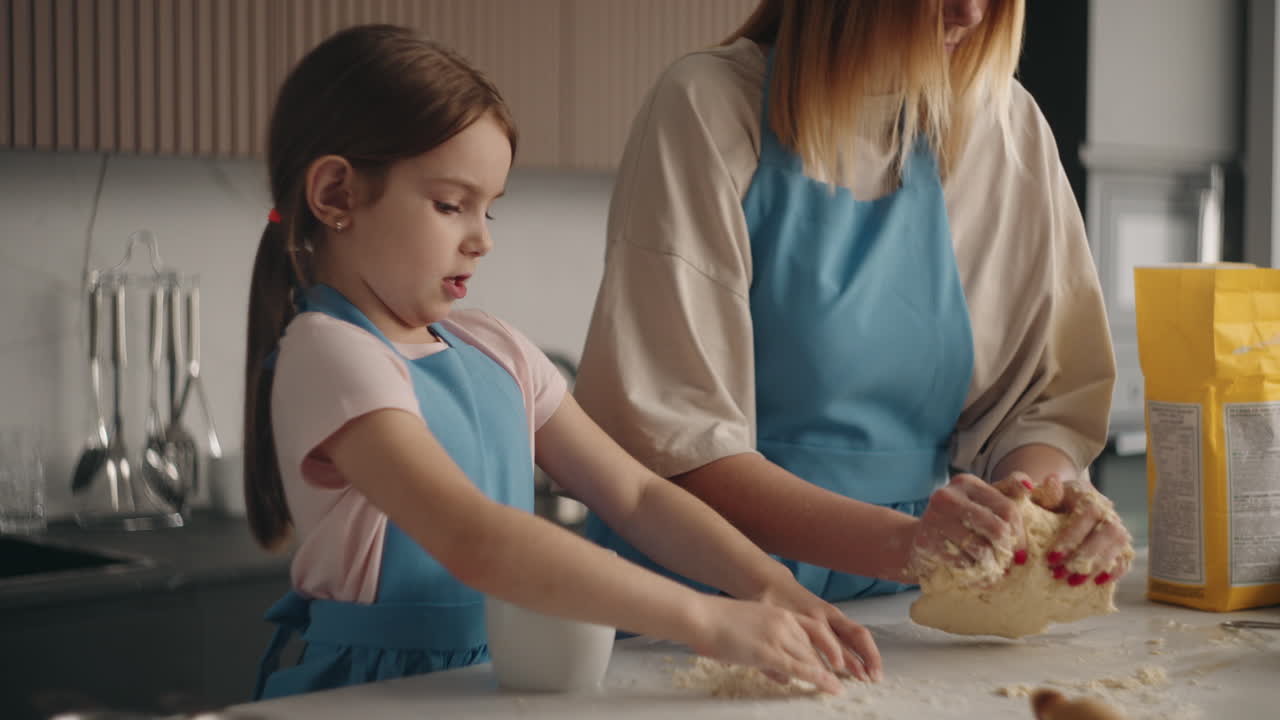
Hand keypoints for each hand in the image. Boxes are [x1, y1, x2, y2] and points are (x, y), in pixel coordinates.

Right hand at [687, 595, 845, 694]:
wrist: (701, 616)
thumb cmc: (717, 624)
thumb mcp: (749, 632)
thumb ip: (768, 652)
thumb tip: (782, 676)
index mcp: (779, 614)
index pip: (812, 633)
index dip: (828, 649)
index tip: (838, 661)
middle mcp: (784, 622)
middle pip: (814, 648)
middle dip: (831, 664)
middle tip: (849, 676)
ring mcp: (777, 637)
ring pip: (810, 658)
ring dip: (827, 673)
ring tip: (841, 686)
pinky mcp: (769, 652)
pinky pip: (801, 668)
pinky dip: (820, 678)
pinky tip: (832, 687)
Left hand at [752, 581, 882, 681]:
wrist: (772, 582)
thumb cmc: (768, 603)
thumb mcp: (768, 618)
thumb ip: (775, 636)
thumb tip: (779, 667)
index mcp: (808, 615)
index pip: (829, 641)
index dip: (837, 658)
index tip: (841, 676)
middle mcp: (824, 615)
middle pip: (850, 636)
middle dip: (861, 659)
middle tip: (869, 680)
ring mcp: (832, 614)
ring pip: (858, 633)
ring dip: (869, 655)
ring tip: (876, 676)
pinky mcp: (835, 615)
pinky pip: (855, 632)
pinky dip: (865, 649)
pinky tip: (869, 666)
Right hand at [907, 473, 1030, 580]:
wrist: (917, 540)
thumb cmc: (958, 522)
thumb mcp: (981, 503)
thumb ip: (1009, 491)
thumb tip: (1029, 484)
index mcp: (966, 483)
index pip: (1008, 509)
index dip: (1019, 534)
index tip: (1019, 549)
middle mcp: (948, 497)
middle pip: (997, 530)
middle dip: (1006, 550)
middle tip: (1005, 560)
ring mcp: (934, 519)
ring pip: (982, 551)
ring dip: (990, 565)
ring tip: (989, 567)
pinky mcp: (926, 542)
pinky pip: (963, 564)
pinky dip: (973, 573)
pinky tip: (972, 571)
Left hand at [1031, 474, 1132, 585]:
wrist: (1060, 502)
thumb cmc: (1047, 501)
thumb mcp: (1041, 494)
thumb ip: (1045, 491)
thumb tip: (1052, 480)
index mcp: (1087, 494)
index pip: (1089, 513)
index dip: (1072, 536)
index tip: (1051, 557)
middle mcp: (1106, 509)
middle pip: (1108, 532)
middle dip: (1085, 556)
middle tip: (1060, 574)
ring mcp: (1115, 525)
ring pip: (1118, 545)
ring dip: (1097, 565)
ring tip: (1073, 581)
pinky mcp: (1120, 543)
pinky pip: (1126, 556)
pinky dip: (1115, 570)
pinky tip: (1098, 582)